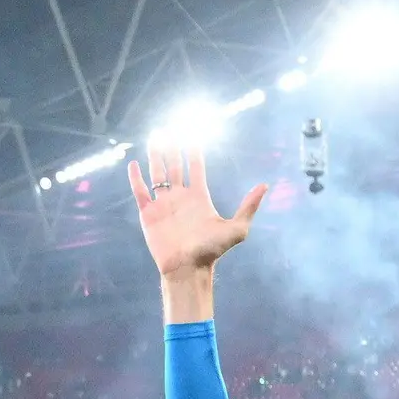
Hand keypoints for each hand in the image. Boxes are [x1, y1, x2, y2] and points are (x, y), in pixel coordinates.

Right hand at [131, 140, 265, 286]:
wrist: (188, 269)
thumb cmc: (211, 251)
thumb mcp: (237, 229)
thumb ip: (249, 207)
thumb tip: (264, 185)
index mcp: (199, 197)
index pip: (195, 168)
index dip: (194, 151)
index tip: (192, 135)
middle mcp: (180, 197)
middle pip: (175, 165)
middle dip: (172, 147)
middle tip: (169, 129)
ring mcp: (163, 204)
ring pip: (157, 174)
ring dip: (156, 156)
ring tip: (154, 138)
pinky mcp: (148, 214)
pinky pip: (140, 192)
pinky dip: (136, 178)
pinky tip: (134, 164)